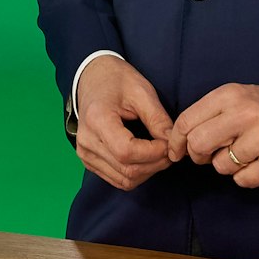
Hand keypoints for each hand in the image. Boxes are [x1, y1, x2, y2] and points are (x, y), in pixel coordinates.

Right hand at [73, 55, 177, 190]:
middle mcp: (86, 141)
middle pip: (127, 170)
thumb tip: (172, 144)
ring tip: (159, 153)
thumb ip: (157, 119)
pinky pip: (117, 179)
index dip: (153, 153)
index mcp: (96, 119)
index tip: (168, 142)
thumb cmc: (116, 80)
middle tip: (169, 149)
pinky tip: (145, 158)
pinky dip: (136, 174)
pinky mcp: (88, 161)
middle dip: (155, 164)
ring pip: (124, 180)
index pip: (127, 152)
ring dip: (148, 171)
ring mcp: (85, 153)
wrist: (92, 78)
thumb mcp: (141, 92)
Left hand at [171, 81, 258, 188]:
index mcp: (229, 95)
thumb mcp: (235, 97)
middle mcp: (245, 114)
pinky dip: (244, 176)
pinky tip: (256, 163)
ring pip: (221, 165)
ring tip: (242, 153)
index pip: (187, 122)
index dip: (175, 141)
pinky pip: (242, 180)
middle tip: (206, 156)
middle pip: (198, 144)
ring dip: (226, 165)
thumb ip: (207, 114)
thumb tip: (180, 141)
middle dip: (197, 156)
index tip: (175, 152)